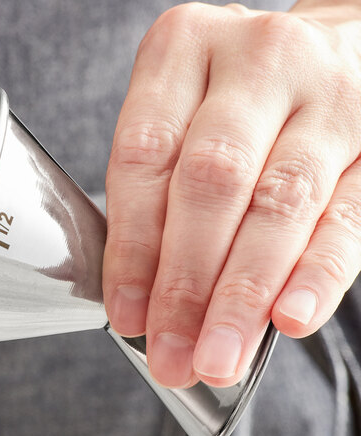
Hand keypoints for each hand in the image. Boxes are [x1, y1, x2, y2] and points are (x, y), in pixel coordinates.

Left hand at [103, 1, 360, 387]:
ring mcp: (325, 97)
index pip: (145, 160)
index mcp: (183, 49)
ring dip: (241, 297)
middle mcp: (256, 62)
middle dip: (186, 285)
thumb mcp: (181, 120)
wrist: (329, 52)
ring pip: (277, 208)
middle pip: (210, 186)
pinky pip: (347, 217)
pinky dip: (314, 275)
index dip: (133, 248)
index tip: (127, 314)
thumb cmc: (234, 102)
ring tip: (219, 357)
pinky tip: (289, 320)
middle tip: (172, 353)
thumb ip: (160, 195)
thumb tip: (143, 299)